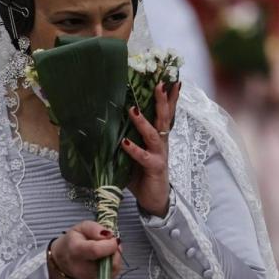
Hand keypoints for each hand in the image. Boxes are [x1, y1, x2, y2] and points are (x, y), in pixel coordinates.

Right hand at [49, 221, 122, 278]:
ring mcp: (89, 278)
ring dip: (116, 257)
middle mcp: (82, 268)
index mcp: (76, 250)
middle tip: (111, 243)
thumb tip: (110, 235)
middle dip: (116, 251)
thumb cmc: (73, 241)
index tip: (113, 238)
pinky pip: (113, 274)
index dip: (110, 244)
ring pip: (114, 269)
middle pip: (109, 263)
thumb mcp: (81, 227)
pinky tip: (106, 258)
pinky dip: (113, 264)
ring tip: (107, 250)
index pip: (96, 250)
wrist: (63, 259)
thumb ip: (95, 229)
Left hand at [121, 81, 180, 217]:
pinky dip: (134, 149)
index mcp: (159, 136)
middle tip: (161, 83)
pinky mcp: (156, 168)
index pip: (165, 113)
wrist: (155, 199)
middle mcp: (162, 142)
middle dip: (162, 100)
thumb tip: (107, 124)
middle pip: (164, 117)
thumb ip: (127, 139)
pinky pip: (144, 156)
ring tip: (134, 109)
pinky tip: (124, 142)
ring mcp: (160, 154)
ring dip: (144, 121)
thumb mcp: (135, 153)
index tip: (171, 79)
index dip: (169, 97)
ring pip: (154, 134)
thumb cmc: (144, 174)